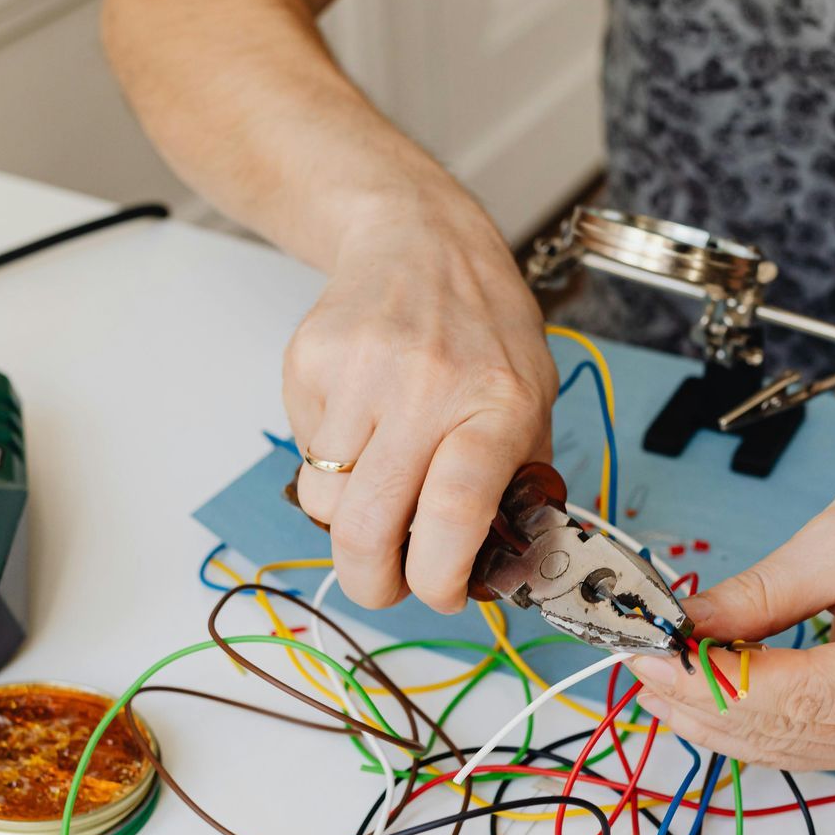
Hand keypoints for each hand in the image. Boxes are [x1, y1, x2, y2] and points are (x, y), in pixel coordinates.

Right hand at [283, 195, 556, 610]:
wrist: (421, 240)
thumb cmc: (484, 331)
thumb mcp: (531, 398)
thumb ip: (516, 482)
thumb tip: (495, 570)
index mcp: (496, 404)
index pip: (455, 511)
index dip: (438, 576)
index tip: (440, 594)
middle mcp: (427, 386)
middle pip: (367, 525)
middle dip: (370, 582)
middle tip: (383, 585)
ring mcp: (360, 372)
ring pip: (324, 500)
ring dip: (346, 518)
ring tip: (378, 484)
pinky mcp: (307, 360)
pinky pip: (303, 452)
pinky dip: (327, 461)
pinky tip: (359, 420)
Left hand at [625, 442, 834, 772]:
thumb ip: (760, 595)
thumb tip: (684, 629)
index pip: (800, 697)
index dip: (713, 683)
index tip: (649, 657)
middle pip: (786, 731)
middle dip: (700, 698)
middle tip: (637, 658)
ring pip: (783, 748)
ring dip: (712, 716)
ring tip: (656, 671)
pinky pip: (799, 744)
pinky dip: (743, 720)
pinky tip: (697, 690)